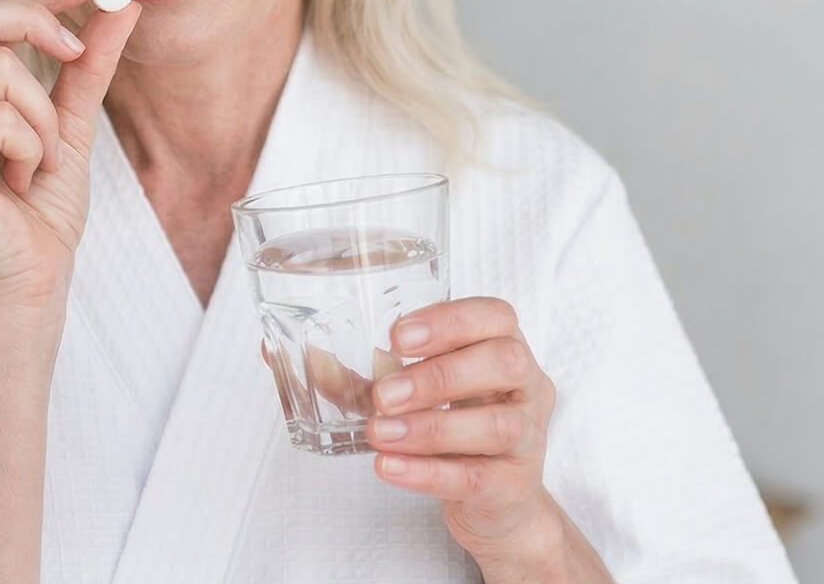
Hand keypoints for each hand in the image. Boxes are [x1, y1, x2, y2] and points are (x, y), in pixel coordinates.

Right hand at [0, 0, 139, 317]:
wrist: (34, 278)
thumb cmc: (43, 208)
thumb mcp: (72, 121)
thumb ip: (88, 63)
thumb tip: (122, 4)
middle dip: (33, 20)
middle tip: (75, 53)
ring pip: (1, 69)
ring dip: (44, 117)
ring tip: (39, 160)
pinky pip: (3, 117)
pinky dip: (35, 146)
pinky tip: (23, 180)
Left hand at [366, 298, 561, 555]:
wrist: (499, 507)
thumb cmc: (458, 435)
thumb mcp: (421, 397)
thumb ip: (368, 378)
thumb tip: (296, 356)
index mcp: (506, 350)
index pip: (497, 317)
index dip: (451, 320)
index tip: (398, 335)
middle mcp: (528, 388)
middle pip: (506, 362)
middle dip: (440, 374)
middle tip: (385, 394)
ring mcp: (527, 438)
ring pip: (497, 424)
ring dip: (431, 427)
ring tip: (380, 433)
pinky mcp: (513, 486)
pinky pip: (477, 477)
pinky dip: (429, 472)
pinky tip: (390, 467)